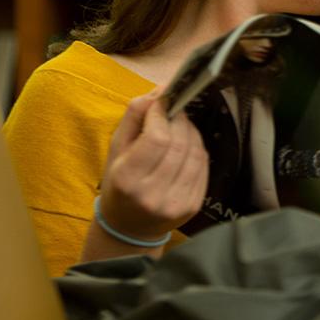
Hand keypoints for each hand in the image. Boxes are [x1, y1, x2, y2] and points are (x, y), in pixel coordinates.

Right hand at [98, 90, 208, 241]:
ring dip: (191, 132)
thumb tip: (158, 91)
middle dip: (179, 120)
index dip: (162, 114)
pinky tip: (188, 145)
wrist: (129, 228)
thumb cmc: (119, 184)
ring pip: (195, 153)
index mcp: (127, 180)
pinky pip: (203, 167)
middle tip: (175, 111)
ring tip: (181, 126)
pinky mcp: (193, 206)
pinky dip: (198, 149)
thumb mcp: (115, 150)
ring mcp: (176, 203)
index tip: (162, 102)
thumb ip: (134, 118)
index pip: (156, 138)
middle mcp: (152, 194)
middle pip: (178, 144)